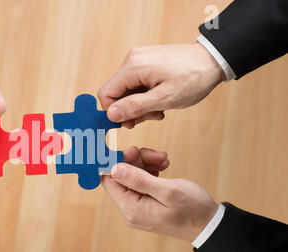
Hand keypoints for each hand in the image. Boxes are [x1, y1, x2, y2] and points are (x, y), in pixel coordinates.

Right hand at [98, 43, 225, 128]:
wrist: (214, 60)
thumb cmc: (194, 78)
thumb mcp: (164, 99)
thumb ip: (135, 107)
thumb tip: (111, 114)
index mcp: (133, 67)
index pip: (106, 93)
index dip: (114, 112)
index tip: (130, 123)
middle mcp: (132, 59)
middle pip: (116, 92)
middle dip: (130, 110)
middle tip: (150, 117)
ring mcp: (139, 59)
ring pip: (126, 90)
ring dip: (139, 105)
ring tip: (158, 110)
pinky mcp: (146, 62)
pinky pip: (136, 84)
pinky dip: (144, 96)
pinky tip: (159, 101)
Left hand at [102, 151, 217, 241]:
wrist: (209, 225)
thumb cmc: (193, 210)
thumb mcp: (167, 191)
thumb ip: (138, 180)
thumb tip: (114, 169)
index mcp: (131, 209)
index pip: (109, 181)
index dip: (117, 162)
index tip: (134, 150)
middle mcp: (130, 210)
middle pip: (121, 176)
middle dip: (137, 161)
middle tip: (158, 154)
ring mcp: (137, 208)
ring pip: (132, 176)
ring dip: (146, 163)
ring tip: (164, 161)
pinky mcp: (145, 204)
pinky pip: (141, 182)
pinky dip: (150, 171)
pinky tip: (163, 167)